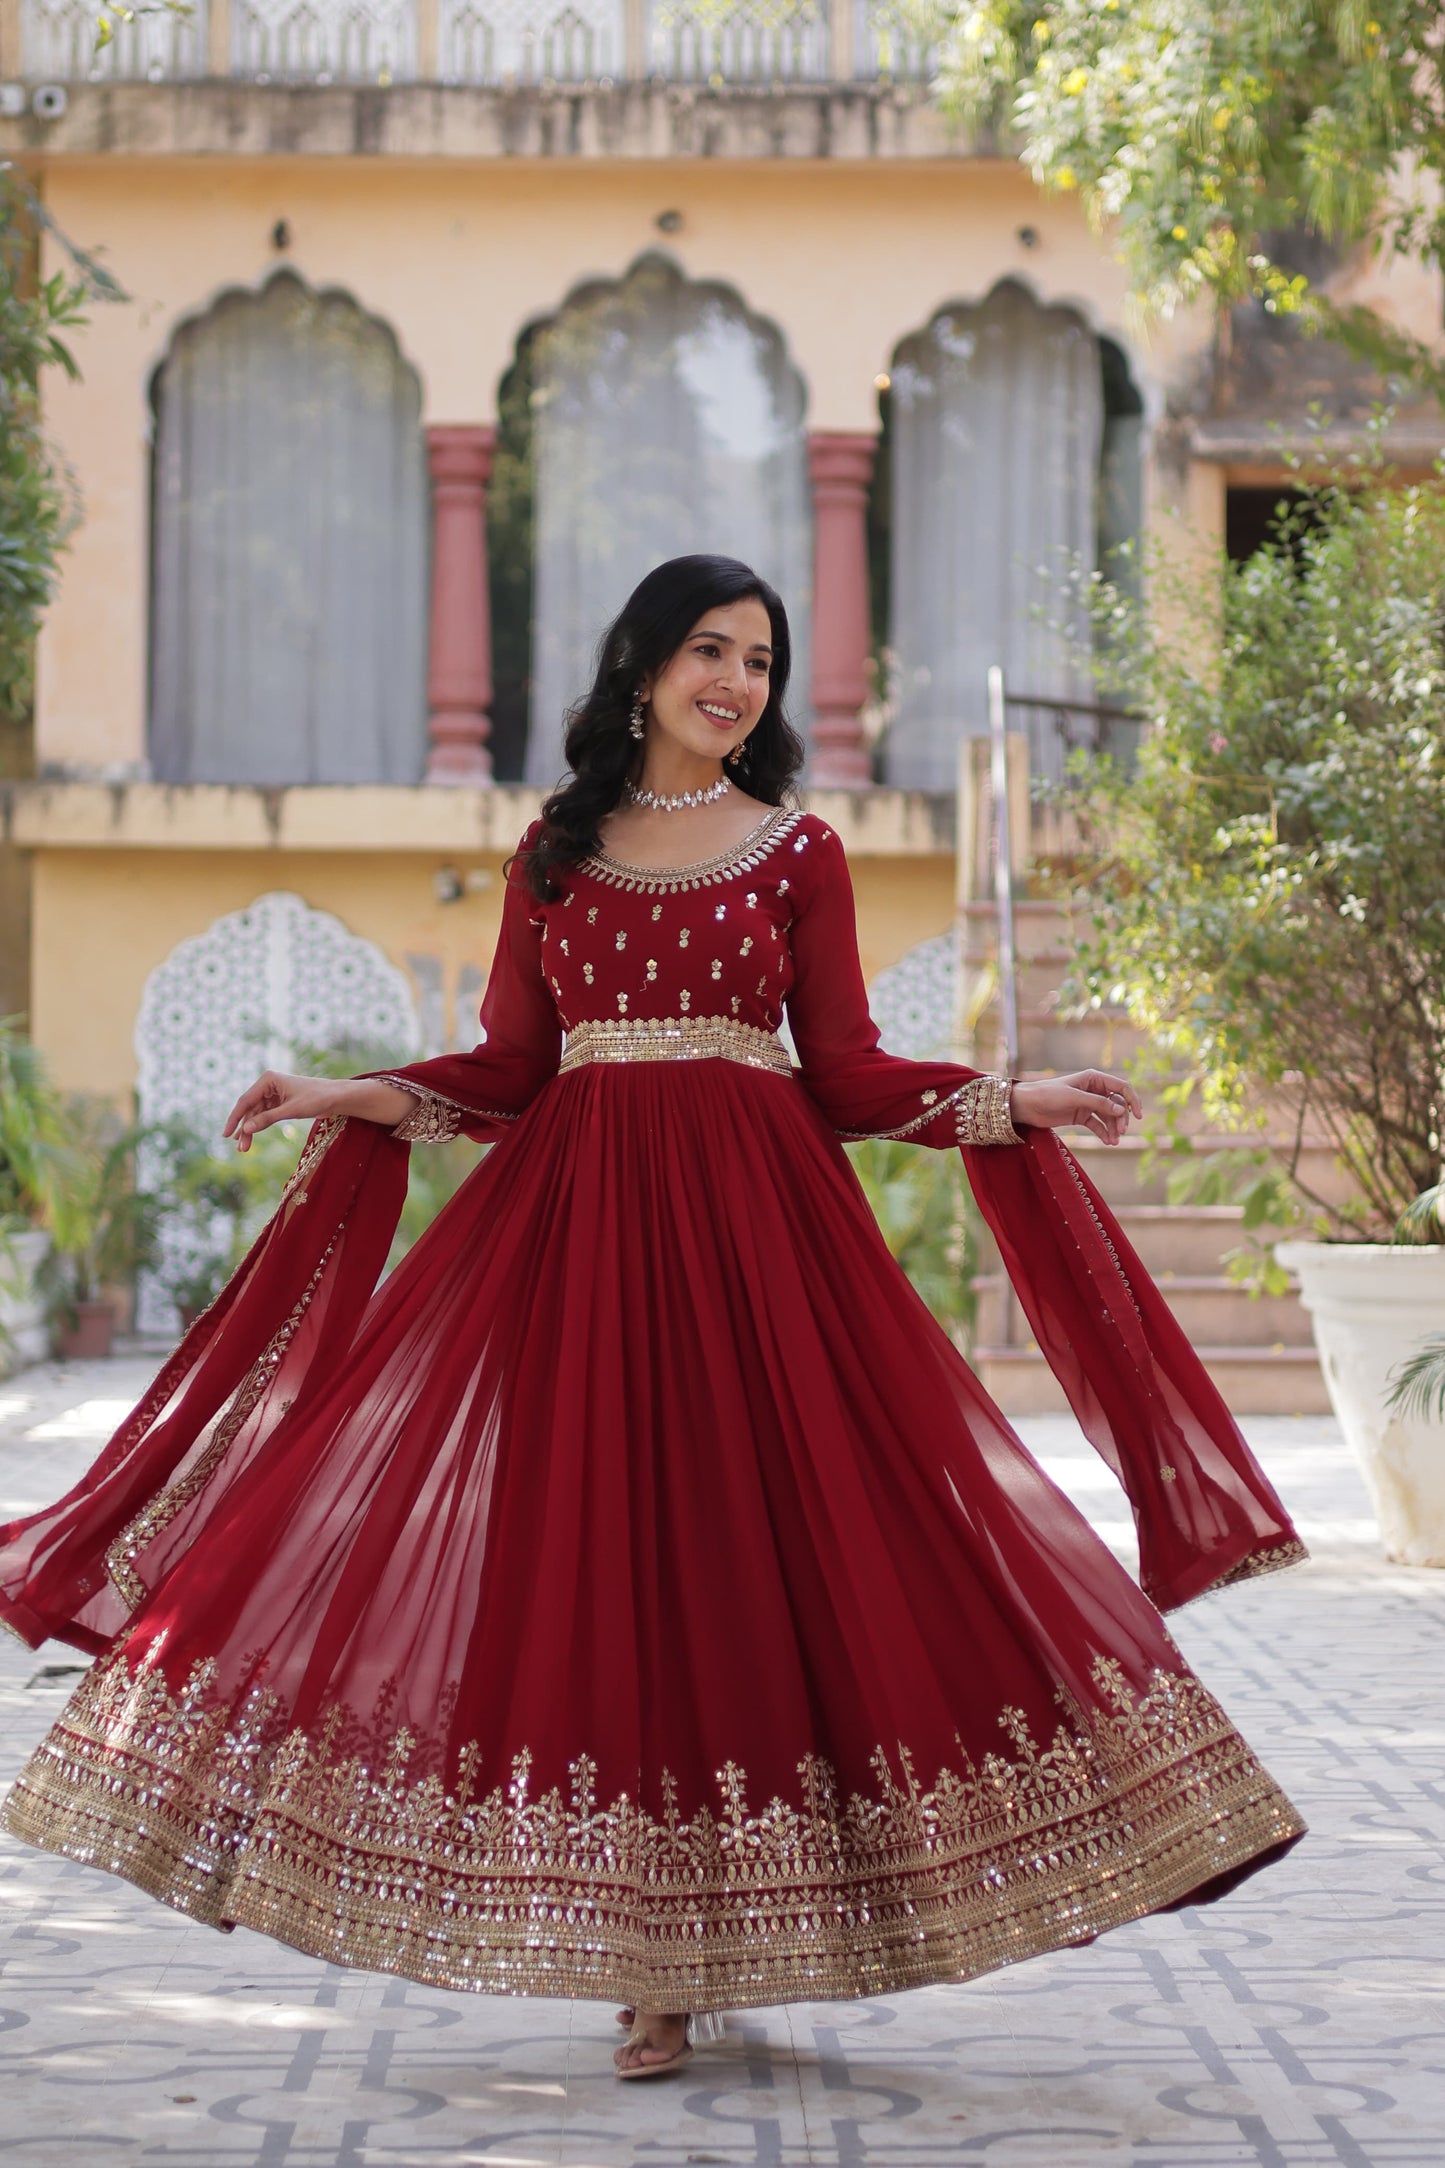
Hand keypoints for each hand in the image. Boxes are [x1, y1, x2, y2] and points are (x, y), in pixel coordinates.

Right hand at [222, 1071, 343, 1151]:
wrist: (336, 1097)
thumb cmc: (316, 1099)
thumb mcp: (290, 1111)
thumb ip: (267, 1119)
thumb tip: (245, 1129)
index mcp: (268, 1079)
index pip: (245, 1101)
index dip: (234, 1119)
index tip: (226, 1134)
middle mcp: (268, 1084)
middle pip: (249, 1108)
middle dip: (244, 1128)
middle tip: (239, 1148)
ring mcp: (273, 1093)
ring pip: (256, 1113)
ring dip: (250, 1129)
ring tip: (243, 1148)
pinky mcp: (279, 1101)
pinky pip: (264, 1115)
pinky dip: (259, 1126)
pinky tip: (250, 1137)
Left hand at [1009, 1070, 1142, 1145]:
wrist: (1027, 1105)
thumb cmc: (1048, 1095)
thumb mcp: (1074, 1098)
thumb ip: (1098, 1103)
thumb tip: (1122, 1110)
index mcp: (1094, 1078)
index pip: (1122, 1087)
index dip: (1133, 1100)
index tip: (1139, 1116)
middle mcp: (1094, 1089)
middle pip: (1117, 1104)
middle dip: (1121, 1118)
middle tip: (1121, 1132)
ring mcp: (1088, 1103)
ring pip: (1109, 1116)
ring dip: (1114, 1128)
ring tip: (1114, 1141)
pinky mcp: (1081, 1116)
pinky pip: (1098, 1124)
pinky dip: (1104, 1133)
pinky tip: (1109, 1142)